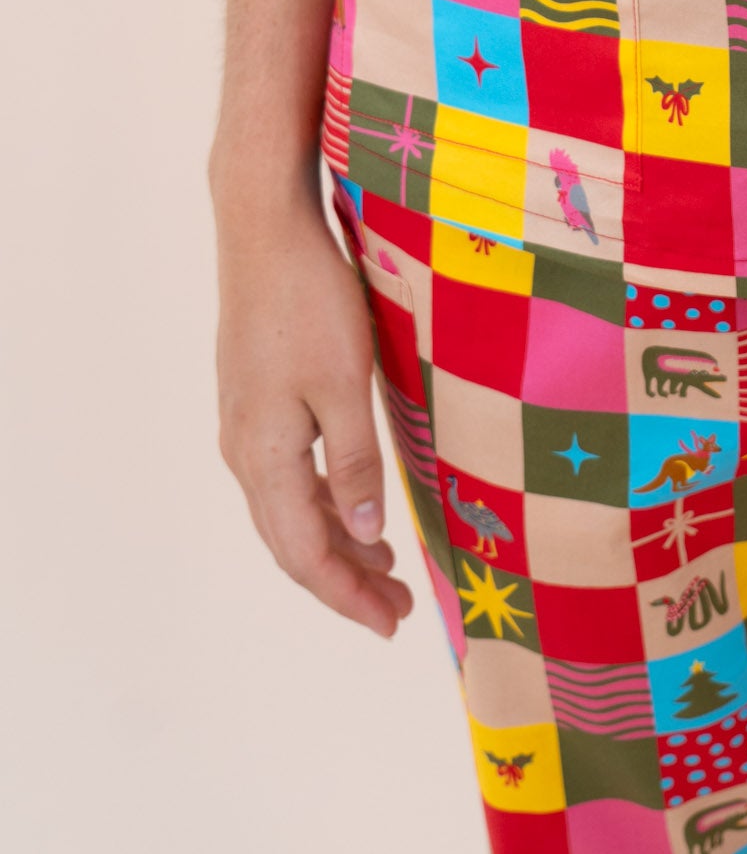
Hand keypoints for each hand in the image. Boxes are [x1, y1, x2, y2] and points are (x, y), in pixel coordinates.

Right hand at [214, 193, 412, 636]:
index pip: (304, 554)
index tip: (391, 624)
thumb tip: (364, 536)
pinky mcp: (254, 400)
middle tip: (396, 609)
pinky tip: (351, 504)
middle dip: (344, 581)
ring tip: (382, 568)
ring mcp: (244, 425)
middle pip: (291, 541)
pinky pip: (285, 477)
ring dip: (334, 544)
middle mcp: (243, 450)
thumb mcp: (345, 383)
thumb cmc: (311, 300)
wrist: (264, 229)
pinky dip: (321, 504)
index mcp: (263, 455)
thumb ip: (353, 463)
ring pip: (288, 510)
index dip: (347, 596)